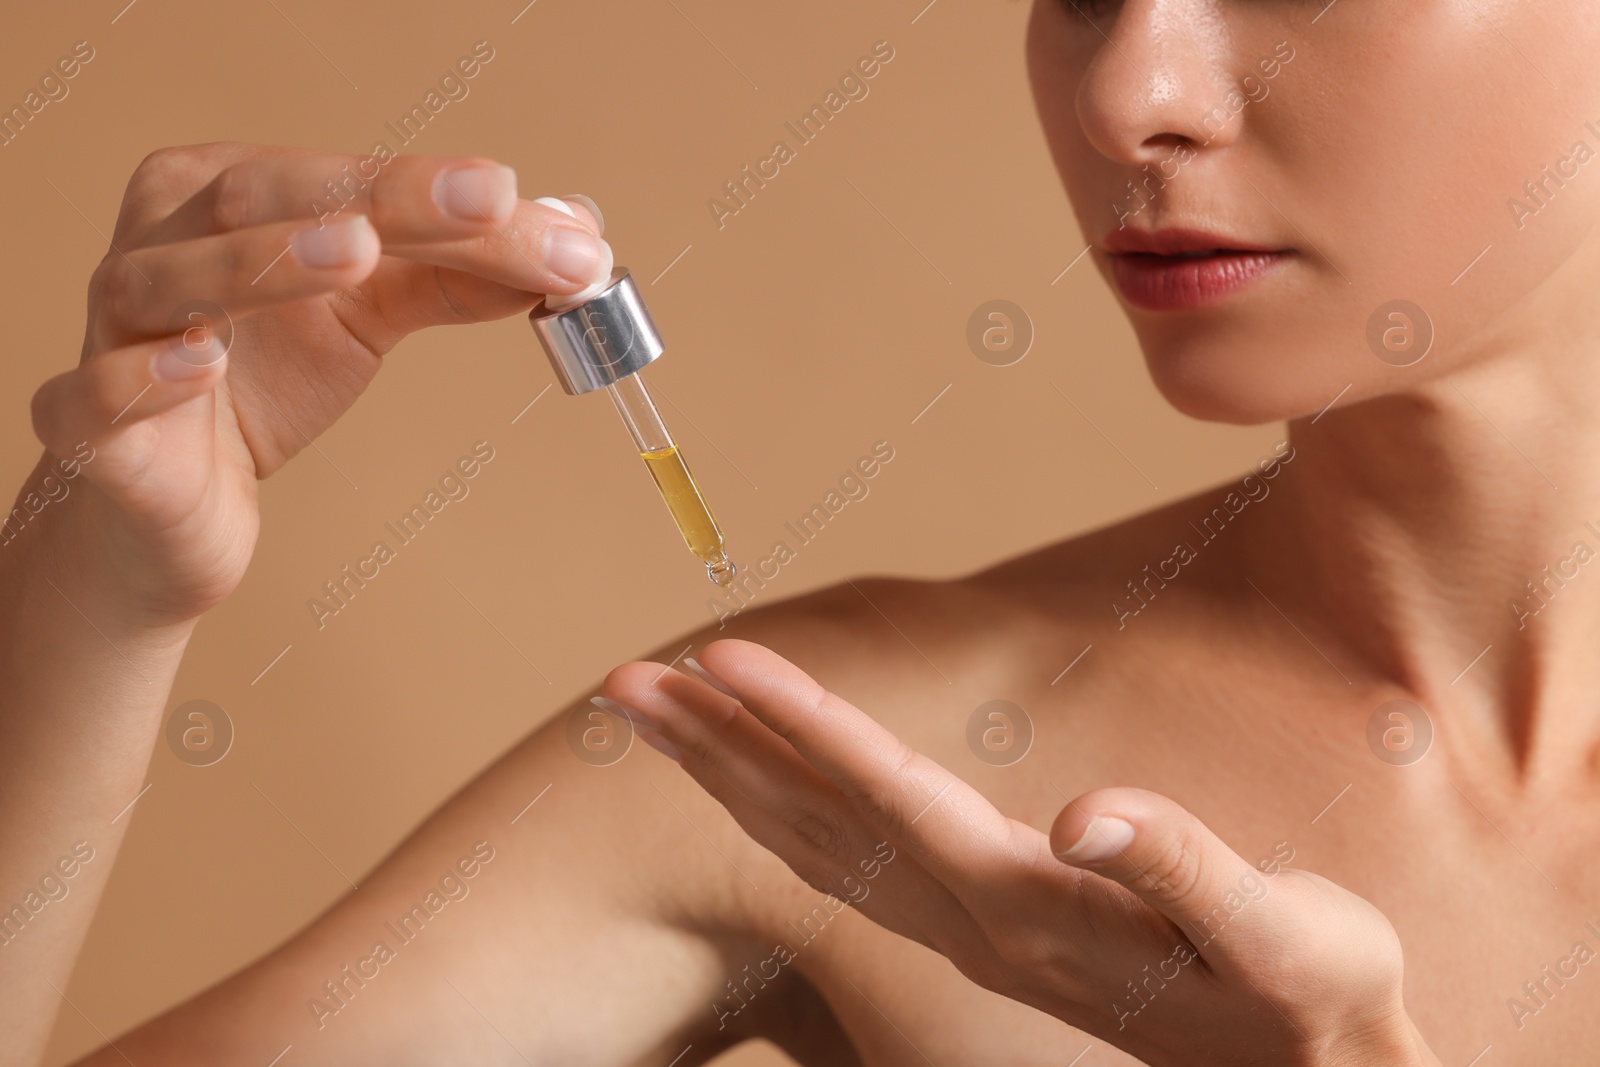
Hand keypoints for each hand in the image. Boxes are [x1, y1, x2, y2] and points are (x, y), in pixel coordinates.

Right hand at [27, 142, 608, 620]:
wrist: (171, 510)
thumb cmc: (259, 385)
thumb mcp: (368, 318)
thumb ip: (455, 275)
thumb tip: (574, 237)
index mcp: (228, 196)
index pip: (346, 180)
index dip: (445, 192)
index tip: (545, 216)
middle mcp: (162, 242)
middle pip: (260, 198)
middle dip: (379, 197)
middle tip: (485, 204)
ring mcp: (113, 331)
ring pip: (166, 278)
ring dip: (260, 262)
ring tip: (354, 252)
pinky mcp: (86, 427)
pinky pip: (93, 393)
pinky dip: (142, 376)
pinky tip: (199, 362)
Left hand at [602, 639, 1440, 1066]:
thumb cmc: (1305, 993)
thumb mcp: (1279, 934)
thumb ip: (1180, 869)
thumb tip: (1081, 810)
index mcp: (1027, 907)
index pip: (887, 798)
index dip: (804, 725)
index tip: (722, 661)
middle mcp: (973, 920)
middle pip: (815, 820)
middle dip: (719, 745)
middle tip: (626, 682)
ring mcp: (967, 928)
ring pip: (817, 839)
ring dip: (734, 771)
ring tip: (662, 712)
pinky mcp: (982, 922)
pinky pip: (853, 855)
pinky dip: (789, 805)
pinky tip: (758, 780)